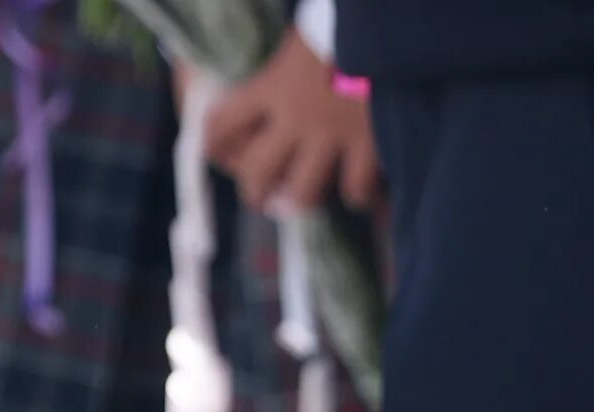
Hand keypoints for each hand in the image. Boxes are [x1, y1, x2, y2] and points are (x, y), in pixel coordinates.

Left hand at [202, 33, 377, 212]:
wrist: (380, 29)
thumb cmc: (336, 29)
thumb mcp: (295, 44)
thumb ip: (281, 72)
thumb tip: (271, 92)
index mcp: (272, 86)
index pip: (222, 124)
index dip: (213, 144)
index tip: (216, 152)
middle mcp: (295, 117)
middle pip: (258, 172)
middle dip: (254, 192)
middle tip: (259, 196)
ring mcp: (330, 135)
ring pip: (303, 192)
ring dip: (299, 199)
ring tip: (302, 198)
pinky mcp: (367, 144)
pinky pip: (356, 187)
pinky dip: (357, 193)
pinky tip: (356, 190)